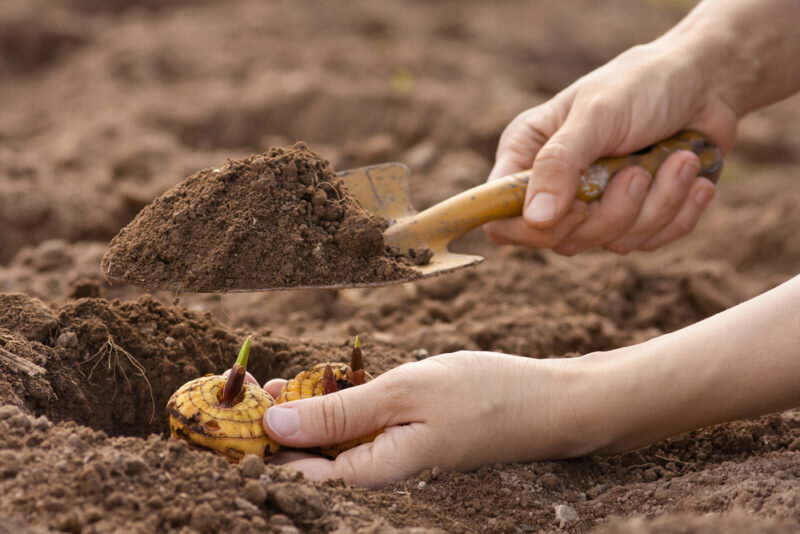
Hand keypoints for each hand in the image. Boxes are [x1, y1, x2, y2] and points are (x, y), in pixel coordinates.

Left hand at [259, 352, 586, 487]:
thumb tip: (275, 426)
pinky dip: (330, 402)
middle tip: (241, 387)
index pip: (293, 474)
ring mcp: (389, 450)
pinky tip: (315, 381)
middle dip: (269, 426)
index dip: (253, 446)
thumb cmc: (482, 397)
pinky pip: (352, 423)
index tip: (224, 414)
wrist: (544, 399)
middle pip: (304, 457)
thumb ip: (338, 412)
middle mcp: (375, 469)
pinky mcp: (400, 433)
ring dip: (297, 410)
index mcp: (371, 472)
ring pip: (326, 437)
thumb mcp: (403, 395)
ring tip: (268, 381)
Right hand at [483, 38, 737, 254]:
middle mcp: (555, 187)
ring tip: (680, 160)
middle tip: (638, 171)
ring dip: (657, 204)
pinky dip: (679, 211)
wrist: (706, 81)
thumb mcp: (596, 115)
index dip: (531, 228)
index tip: (574, 208)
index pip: (502, 219)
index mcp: (527, 156)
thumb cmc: (642, 84)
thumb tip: (535, 218)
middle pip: (561, 239)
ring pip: (611, 243)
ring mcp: (596, 206)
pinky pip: (649, 242)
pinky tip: (692, 176)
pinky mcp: (636, 218)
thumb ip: (560, 163)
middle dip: (611, 211)